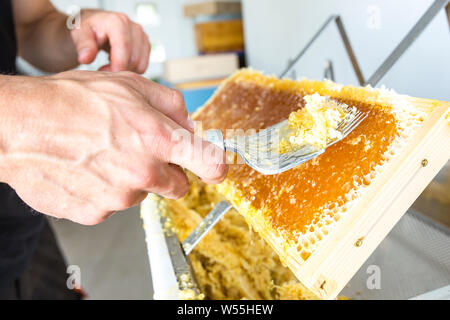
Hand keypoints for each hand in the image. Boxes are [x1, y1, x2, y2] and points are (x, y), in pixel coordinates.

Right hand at [0, 71, 226, 224]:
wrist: (20, 125)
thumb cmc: (71, 101)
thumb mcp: (130, 84)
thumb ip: (171, 105)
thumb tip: (189, 126)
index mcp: (159, 140)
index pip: (209, 162)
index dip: (216, 166)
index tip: (216, 168)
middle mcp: (144, 174)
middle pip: (177, 186)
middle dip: (165, 171)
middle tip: (138, 150)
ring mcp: (119, 198)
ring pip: (140, 194)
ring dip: (129, 179)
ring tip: (101, 154)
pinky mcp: (96, 214)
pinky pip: (112, 205)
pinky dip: (104, 190)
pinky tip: (85, 169)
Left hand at [71, 10, 150, 72]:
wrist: (97, 25)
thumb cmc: (89, 28)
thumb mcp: (79, 34)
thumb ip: (83, 45)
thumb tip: (86, 58)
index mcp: (118, 22)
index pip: (124, 48)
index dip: (117, 65)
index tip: (104, 73)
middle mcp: (134, 27)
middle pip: (133, 59)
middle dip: (118, 69)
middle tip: (102, 68)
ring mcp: (142, 36)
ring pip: (140, 65)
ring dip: (125, 70)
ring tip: (110, 64)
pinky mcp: (146, 45)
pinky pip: (143, 66)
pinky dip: (131, 69)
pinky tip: (119, 63)